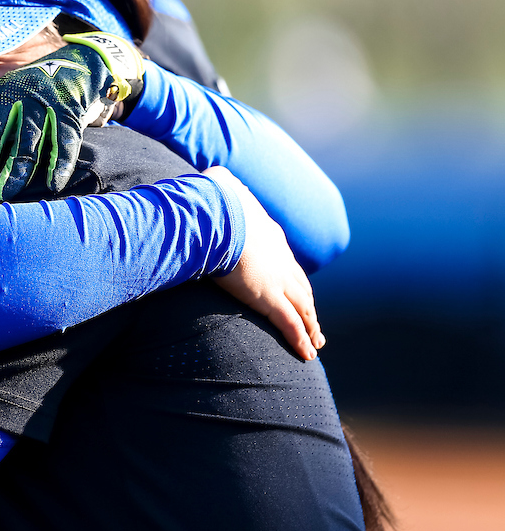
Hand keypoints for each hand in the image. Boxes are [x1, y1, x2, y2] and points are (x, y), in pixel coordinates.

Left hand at [0, 33, 144, 202]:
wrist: (76, 66)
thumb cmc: (31, 91)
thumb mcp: (3, 96)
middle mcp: (15, 99)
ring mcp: (42, 106)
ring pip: (26, 142)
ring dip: (15, 170)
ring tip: (4, 193)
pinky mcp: (68, 114)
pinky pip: (63, 142)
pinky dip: (59, 164)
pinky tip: (53, 184)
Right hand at [204, 167, 324, 360]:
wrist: (218, 215)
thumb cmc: (214, 200)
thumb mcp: (220, 187)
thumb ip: (221, 185)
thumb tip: (215, 176)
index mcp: (270, 236)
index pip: (286, 262)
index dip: (292, 276)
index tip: (295, 286)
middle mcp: (281, 260)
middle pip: (302, 287)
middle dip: (309, 305)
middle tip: (315, 322)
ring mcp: (278, 280)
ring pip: (303, 309)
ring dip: (311, 327)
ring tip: (317, 343)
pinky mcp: (269, 298)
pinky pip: (290, 325)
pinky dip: (301, 340)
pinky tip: (308, 355)